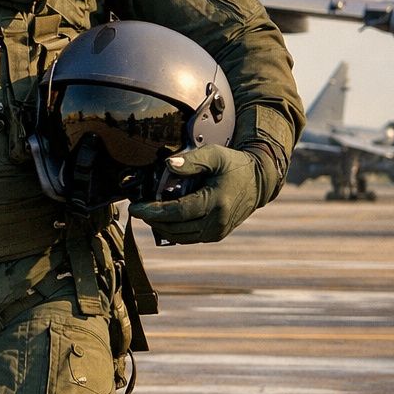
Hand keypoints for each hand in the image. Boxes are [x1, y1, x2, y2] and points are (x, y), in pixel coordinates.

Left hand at [129, 144, 262, 243]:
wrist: (258, 181)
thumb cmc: (234, 165)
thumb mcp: (215, 155)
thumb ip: (191, 160)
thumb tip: (169, 165)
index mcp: (216, 202)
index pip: (177, 212)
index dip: (153, 212)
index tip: (135, 208)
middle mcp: (217, 222)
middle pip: (175, 228)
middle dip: (153, 220)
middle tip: (137, 210)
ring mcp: (217, 232)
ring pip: (180, 237)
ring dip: (160, 227)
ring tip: (147, 214)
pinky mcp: (216, 236)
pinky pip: (188, 238)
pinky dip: (172, 231)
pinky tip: (161, 219)